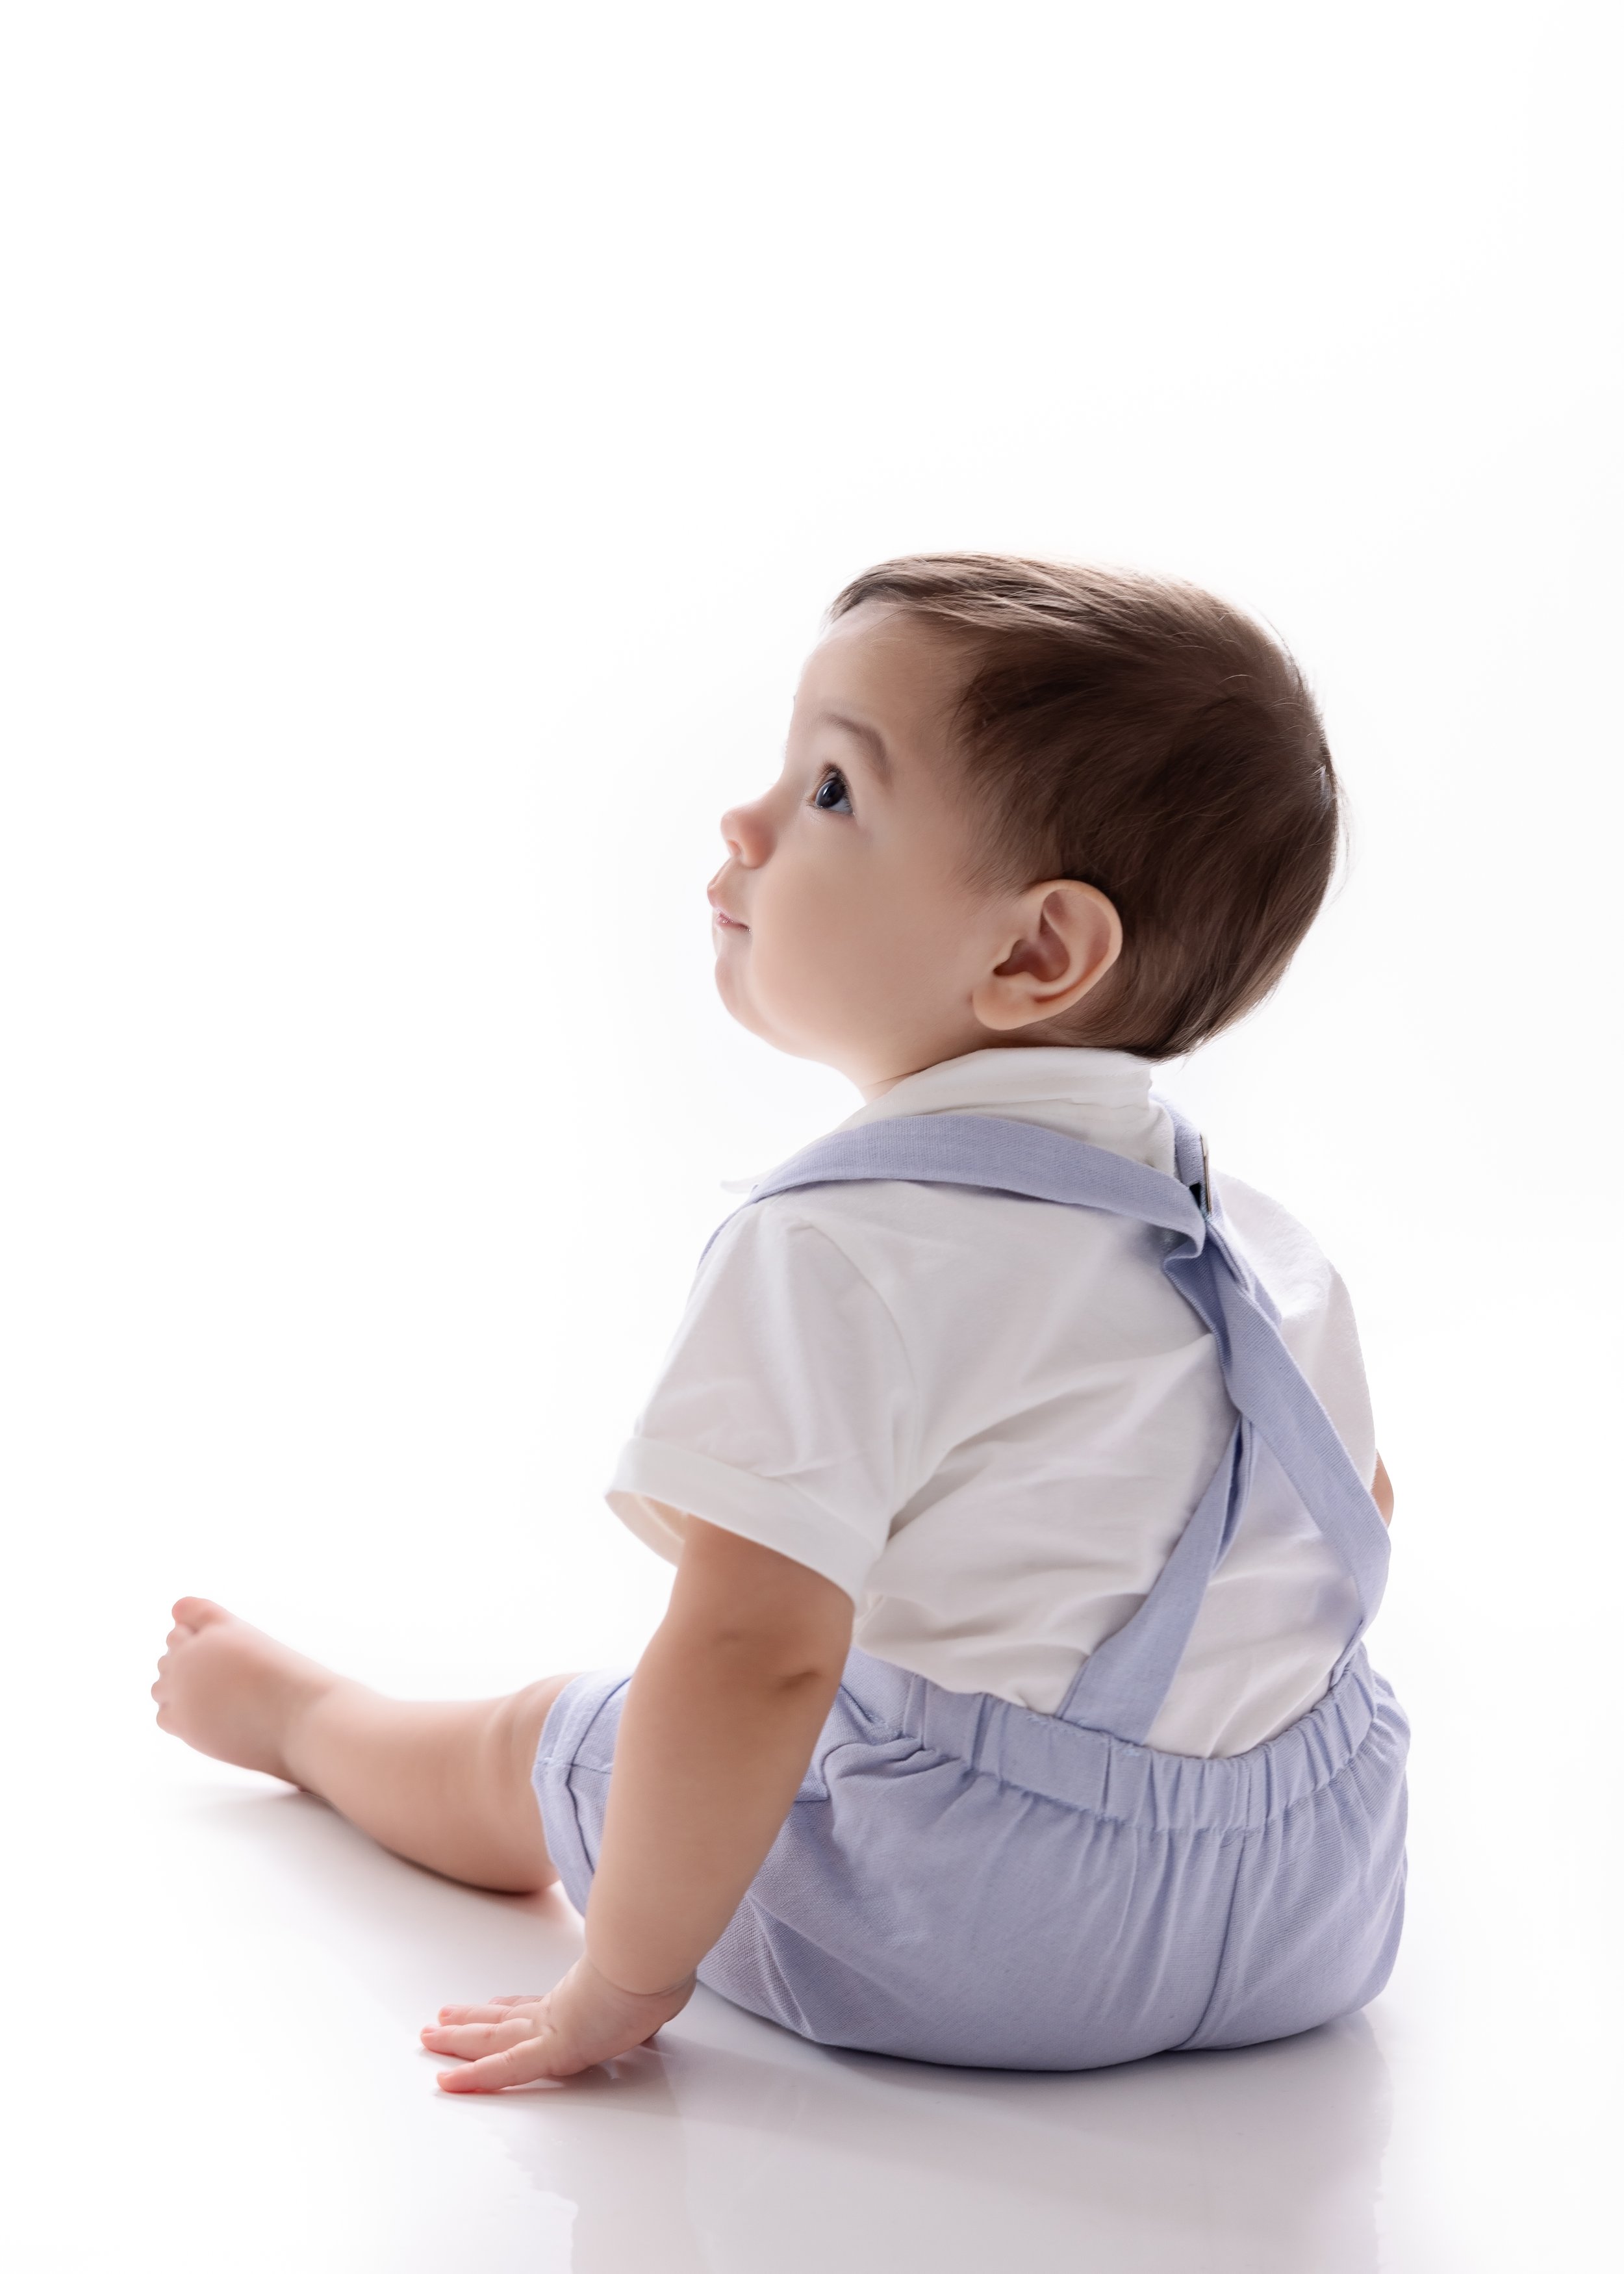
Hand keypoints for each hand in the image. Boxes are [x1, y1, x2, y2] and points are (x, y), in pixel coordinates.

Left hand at [421, 1955, 693, 2090]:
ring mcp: (548, 2028)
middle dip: (471, 2019)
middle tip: (441, 2018)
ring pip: (490, 2038)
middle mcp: (557, 2010)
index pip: (535, 2006)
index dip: (510, 2006)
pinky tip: (447, 2083)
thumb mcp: (655, 1986)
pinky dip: (474, 2077)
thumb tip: (664, 1992)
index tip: (495, 2003)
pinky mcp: (547, 2048)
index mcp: (578, 1997)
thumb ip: (652, 1996)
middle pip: (503, 2017)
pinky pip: (503, 2069)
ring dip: (456, 2039)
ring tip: (429, 2035)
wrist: (646, 1961)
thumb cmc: (655, 1968)